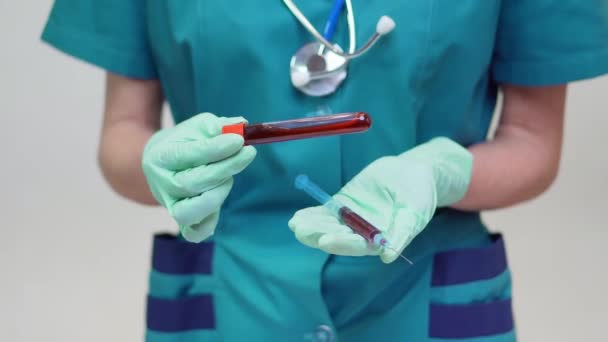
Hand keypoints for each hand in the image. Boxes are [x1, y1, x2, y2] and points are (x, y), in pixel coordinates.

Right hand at [142, 113, 256, 241]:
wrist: (161, 163)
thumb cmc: (184, 142)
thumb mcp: (197, 127)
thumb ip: (218, 126)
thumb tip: (242, 125)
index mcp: (161, 156)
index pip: (189, 155)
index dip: (217, 148)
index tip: (240, 140)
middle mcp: (161, 184)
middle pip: (192, 183)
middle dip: (225, 168)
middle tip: (247, 153)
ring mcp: (170, 205)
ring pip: (189, 212)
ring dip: (216, 196)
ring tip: (228, 179)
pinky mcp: (181, 221)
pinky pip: (193, 233)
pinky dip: (209, 224)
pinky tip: (220, 204)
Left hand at [288, 137, 471, 262]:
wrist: (414, 173)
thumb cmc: (419, 196)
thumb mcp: (414, 214)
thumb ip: (401, 234)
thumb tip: (387, 257)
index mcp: (379, 240)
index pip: (357, 245)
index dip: (341, 243)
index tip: (325, 240)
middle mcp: (362, 233)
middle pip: (338, 236)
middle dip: (319, 233)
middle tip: (301, 230)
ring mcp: (352, 218)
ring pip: (329, 225)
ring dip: (312, 225)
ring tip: (295, 223)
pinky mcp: (345, 204)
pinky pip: (326, 211)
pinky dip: (313, 214)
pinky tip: (298, 216)